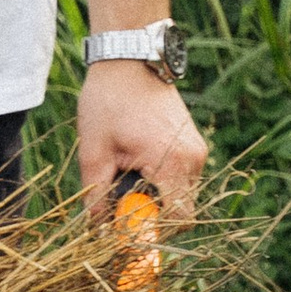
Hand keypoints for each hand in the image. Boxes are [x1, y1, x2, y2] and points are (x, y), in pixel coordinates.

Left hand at [77, 58, 208, 218]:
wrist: (129, 59)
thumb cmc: (108, 101)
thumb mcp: (94, 152)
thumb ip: (96, 197)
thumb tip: (99, 232)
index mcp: (173, 163)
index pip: (179, 221)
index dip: (156, 232)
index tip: (129, 227)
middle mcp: (194, 159)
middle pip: (182, 211)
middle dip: (153, 213)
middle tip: (122, 197)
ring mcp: (197, 149)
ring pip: (182, 194)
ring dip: (156, 194)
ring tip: (128, 170)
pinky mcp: (193, 142)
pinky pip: (182, 176)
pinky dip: (162, 179)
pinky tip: (138, 159)